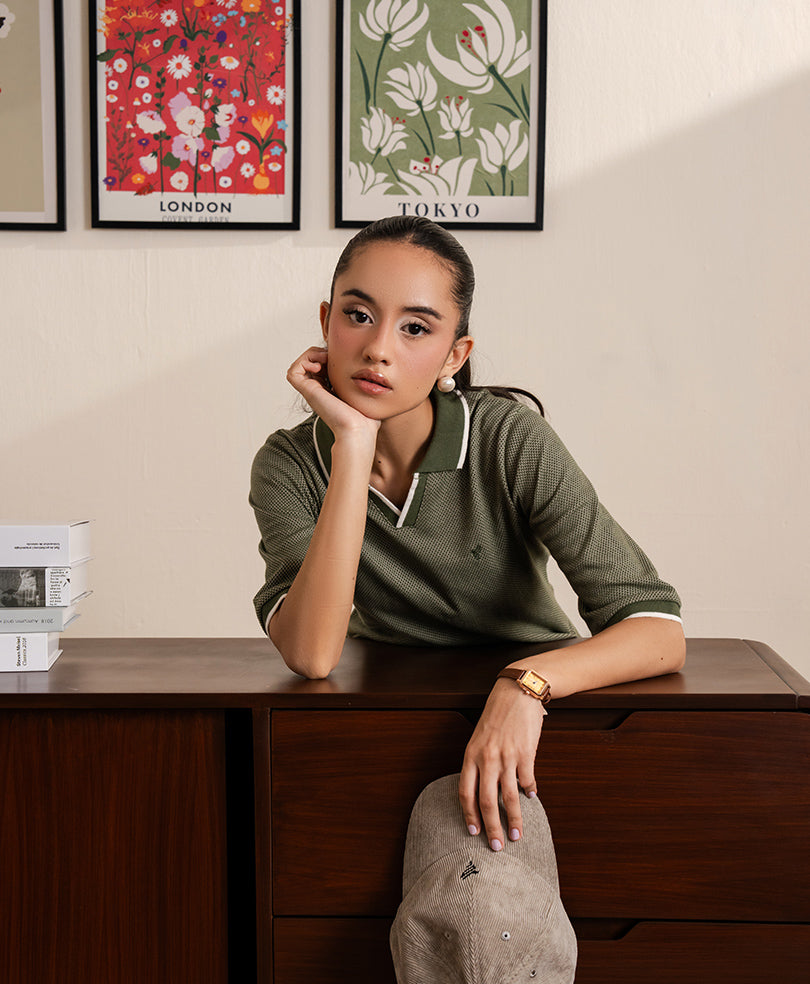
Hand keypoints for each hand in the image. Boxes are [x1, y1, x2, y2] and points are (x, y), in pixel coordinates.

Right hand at [286, 347, 379, 446]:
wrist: (358, 429)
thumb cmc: (365, 418)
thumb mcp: (365, 393)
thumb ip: (365, 383)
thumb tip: (374, 375)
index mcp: (330, 390)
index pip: (322, 365)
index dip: (327, 355)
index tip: (341, 356)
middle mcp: (318, 390)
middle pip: (310, 363)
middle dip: (319, 352)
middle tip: (331, 355)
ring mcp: (312, 391)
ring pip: (299, 365)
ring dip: (310, 355)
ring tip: (323, 358)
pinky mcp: (307, 392)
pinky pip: (292, 372)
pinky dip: (303, 362)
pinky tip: (318, 366)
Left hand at [458, 677, 545, 850]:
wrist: (516, 693)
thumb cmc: (496, 715)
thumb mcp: (479, 737)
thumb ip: (479, 762)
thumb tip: (484, 789)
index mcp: (471, 754)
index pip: (465, 792)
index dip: (469, 814)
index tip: (474, 832)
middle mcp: (487, 758)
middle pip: (487, 801)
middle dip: (492, 827)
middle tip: (497, 846)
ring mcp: (507, 756)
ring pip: (509, 797)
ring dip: (515, 819)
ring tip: (518, 835)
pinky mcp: (526, 753)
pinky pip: (527, 780)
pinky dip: (530, 792)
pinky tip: (532, 798)